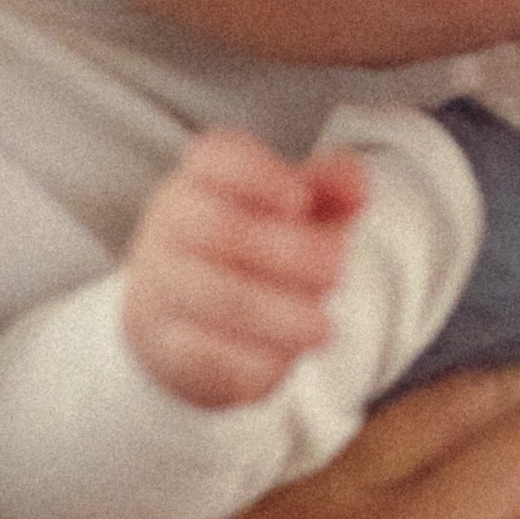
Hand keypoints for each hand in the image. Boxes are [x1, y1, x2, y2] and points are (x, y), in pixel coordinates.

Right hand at [121, 126, 370, 405]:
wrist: (185, 321)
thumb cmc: (253, 249)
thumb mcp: (293, 212)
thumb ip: (329, 188)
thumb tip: (358, 187)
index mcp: (201, 181)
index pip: (214, 158)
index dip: (257, 174)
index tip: (300, 199)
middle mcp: (170, 228)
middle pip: (215, 227)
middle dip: (286, 250)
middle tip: (337, 268)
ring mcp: (161, 288)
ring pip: (211, 295)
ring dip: (276, 313)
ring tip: (323, 328)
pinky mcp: (165, 347)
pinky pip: (200, 353)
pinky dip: (249, 359)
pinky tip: (287, 360)